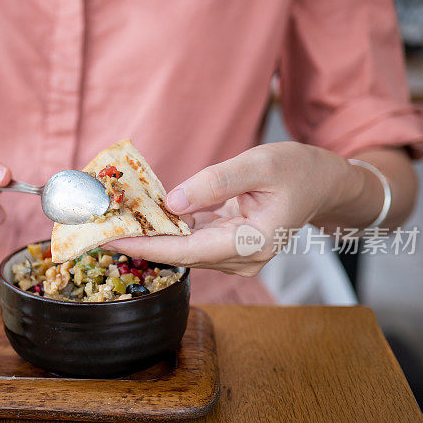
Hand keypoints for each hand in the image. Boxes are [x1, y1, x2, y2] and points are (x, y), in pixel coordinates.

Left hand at [107, 142, 358, 276]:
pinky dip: (167, 231)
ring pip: (183, 251)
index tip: (110, 240)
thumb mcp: (259, 163)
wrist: (324, 183)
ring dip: (150, 237)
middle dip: (139, 243)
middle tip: (98, 228)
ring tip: (112, 222)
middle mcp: (243, 258)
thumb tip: (172, 203)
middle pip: (180, 255)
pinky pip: (192, 242)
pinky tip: (143, 218)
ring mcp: (237, 257)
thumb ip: (216, 182)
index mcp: (253, 243)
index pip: (187, 251)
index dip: (146, 247)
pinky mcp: (229, 248)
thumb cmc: (298, 169)